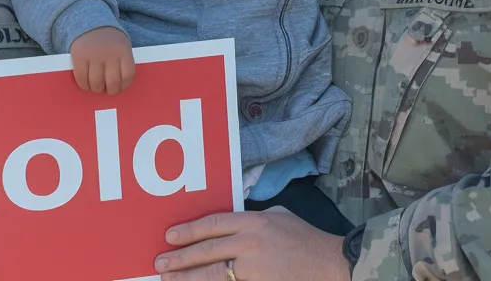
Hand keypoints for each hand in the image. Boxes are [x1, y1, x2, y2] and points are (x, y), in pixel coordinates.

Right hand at [70, 26, 134, 94]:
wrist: (89, 22)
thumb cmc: (108, 40)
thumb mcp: (121, 46)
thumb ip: (122, 62)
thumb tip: (118, 86)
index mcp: (123, 51)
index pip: (128, 75)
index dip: (124, 85)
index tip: (120, 88)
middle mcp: (109, 54)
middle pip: (112, 82)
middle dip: (110, 90)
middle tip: (107, 89)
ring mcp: (93, 55)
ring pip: (96, 83)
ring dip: (97, 89)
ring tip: (96, 87)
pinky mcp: (79, 57)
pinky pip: (82, 78)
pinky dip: (84, 85)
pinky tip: (86, 84)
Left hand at [154, 207, 351, 280]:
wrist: (330, 264)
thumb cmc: (306, 240)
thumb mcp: (279, 216)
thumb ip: (253, 217)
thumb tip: (232, 223)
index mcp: (253, 221)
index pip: (212, 224)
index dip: (188, 231)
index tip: (170, 236)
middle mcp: (249, 242)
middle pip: (207, 250)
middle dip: (180, 257)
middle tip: (160, 262)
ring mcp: (253, 266)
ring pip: (212, 272)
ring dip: (187, 276)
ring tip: (169, 278)